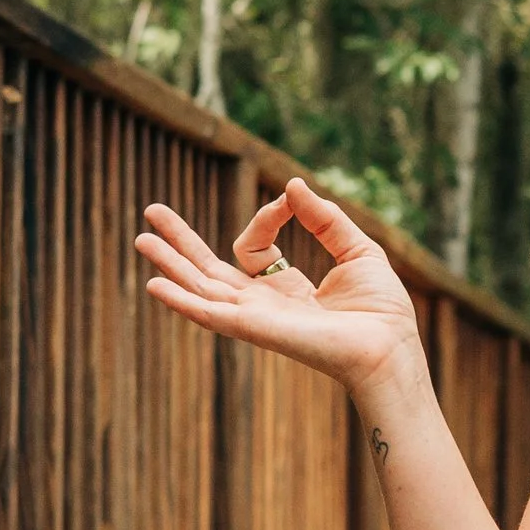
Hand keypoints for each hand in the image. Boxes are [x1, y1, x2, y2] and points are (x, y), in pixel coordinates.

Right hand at [136, 175, 418, 392]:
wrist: (389, 344)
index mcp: (285, 289)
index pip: (253, 246)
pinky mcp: (254, 328)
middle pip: (209, 270)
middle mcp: (263, 305)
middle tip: (150, 213)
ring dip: (170, 264)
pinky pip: (210, 314)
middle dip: (180, 242)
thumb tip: (291, 185)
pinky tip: (155, 286)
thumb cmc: (381, 309)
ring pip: (201, 287)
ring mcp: (255, 318)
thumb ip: (323, 218)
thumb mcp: (356, 249)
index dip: (267, 216)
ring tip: (140, 239)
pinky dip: (181, 301)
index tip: (289, 201)